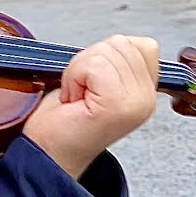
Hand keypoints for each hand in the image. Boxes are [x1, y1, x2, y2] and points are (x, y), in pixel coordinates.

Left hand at [23, 35, 159, 177]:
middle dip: (89, 61)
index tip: (93, 82)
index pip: (143, 44)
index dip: (106, 55)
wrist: (48, 153)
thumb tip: (114, 43)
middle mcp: (147, 99)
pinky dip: (74, 76)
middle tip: (82, 91)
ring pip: (105, 52)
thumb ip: (117, 63)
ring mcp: (135, 102)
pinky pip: (93, 64)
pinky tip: (74, 99)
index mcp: (146, 93)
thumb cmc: (65, 120)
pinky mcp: (116, 104)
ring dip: (80, 69)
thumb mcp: (98, 83)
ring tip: (78, 96)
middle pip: (120, 43)